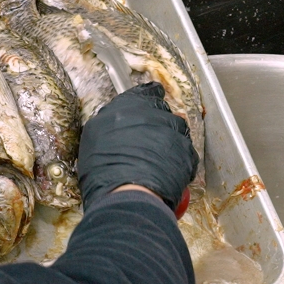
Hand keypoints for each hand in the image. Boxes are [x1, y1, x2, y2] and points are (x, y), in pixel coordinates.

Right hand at [79, 83, 199, 213]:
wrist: (127, 192)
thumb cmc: (102, 166)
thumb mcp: (94, 135)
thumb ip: (111, 121)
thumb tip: (118, 121)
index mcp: (131, 104)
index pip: (147, 92)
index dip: (149, 98)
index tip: (150, 107)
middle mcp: (156, 112)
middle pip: (163, 112)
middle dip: (158, 123)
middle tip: (148, 142)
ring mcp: (175, 132)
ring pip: (177, 131)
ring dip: (170, 141)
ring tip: (159, 160)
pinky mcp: (188, 152)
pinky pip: (185, 153)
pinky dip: (178, 161)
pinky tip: (167, 173)